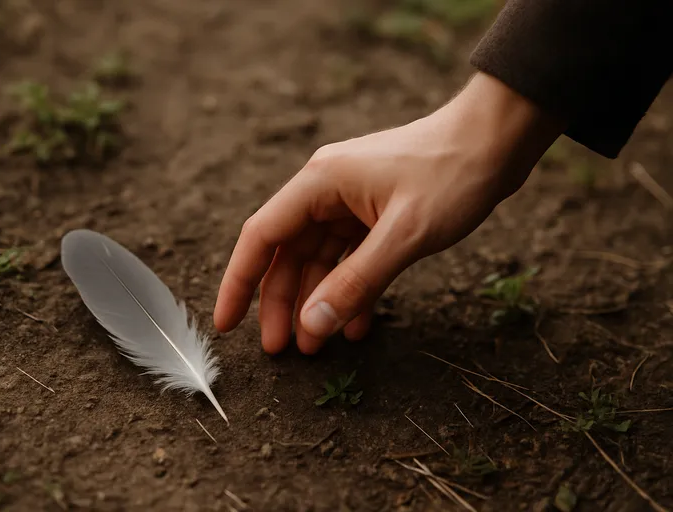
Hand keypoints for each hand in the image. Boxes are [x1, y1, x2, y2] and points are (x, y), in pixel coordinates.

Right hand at [214, 73, 564, 354]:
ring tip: (317, 347)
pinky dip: (351, 291)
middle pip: (288, 255)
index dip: (239, 283)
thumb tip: (312, 327)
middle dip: (283, 304)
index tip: (228, 325)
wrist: (498, 140)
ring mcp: (352, 203)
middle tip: (282, 351)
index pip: (261, 237)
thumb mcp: (404, 235)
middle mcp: (328, 192)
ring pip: (319, 261)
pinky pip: (352, 259)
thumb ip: (356, 283)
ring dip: (317, 302)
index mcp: (320, 184)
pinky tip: (358, 324)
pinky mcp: (376, 215)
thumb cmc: (452, 173)